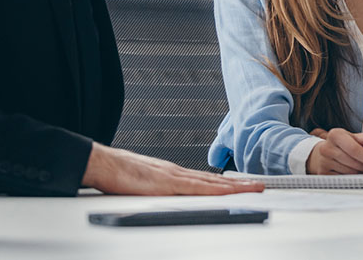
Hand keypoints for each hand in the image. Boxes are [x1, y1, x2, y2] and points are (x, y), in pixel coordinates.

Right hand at [82, 143, 263, 194]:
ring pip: (212, 183)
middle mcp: (178, 172)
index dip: (228, 182)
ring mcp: (174, 177)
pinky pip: (197, 189)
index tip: (245, 184)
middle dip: (240, 183)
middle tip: (260, 185)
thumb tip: (168, 199)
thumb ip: (158, 190)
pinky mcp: (166, 183)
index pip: (207, 180)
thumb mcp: (144, 184)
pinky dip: (214, 190)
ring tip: (253, 187)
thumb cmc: (117, 173)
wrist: (102, 163)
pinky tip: (227, 192)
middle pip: (215, 180)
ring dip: (234, 185)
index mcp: (174, 174)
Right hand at [306, 128, 362, 173]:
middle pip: (353, 163)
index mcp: (335, 134)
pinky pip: (343, 179)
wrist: (329, 150)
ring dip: (361, 173)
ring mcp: (323, 161)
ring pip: (349, 172)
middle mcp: (326, 148)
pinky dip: (353, 178)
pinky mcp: (322, 173)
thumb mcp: (360, 138)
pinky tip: (357, 173)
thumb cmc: (347, 144)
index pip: (354, 149)